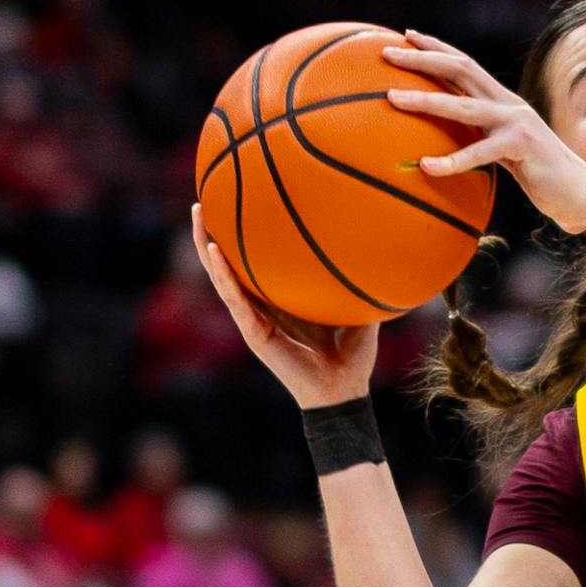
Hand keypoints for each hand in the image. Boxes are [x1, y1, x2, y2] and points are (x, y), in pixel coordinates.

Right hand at [192, 203, 378, 408]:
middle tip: (207, 195)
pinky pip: (234, 299)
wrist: (343, 392)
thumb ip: (364, 284)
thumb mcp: (360, 311)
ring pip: (222, 275)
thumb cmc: (352, 356)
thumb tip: (386, 251)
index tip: (241, 199)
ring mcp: (254, 318)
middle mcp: (263, 305)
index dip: (248, 235)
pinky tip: (213, 251)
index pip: (259, 262)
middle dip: (217, 230)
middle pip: (231, 262)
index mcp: (284, 299)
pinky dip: (222, 275)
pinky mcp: (253, 332)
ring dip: (207, 244)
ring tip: (199, 213)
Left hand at [383, 30, 585, 232]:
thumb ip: (482, 139)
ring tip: (392, 99)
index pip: (465, 64)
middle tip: (386, 53)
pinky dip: (451, 161)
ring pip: (462, 105)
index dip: (436, 48)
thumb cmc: (542, 178)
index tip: (404, 37)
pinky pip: (479, 153)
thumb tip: (443, 146)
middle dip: (421, 58)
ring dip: (424, 100)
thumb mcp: (506, 152)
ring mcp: (517, 122)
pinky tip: (427, 167)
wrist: (584, 193)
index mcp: (503, 101)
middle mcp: (509, 104)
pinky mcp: (522, 147)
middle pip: (460, 69)